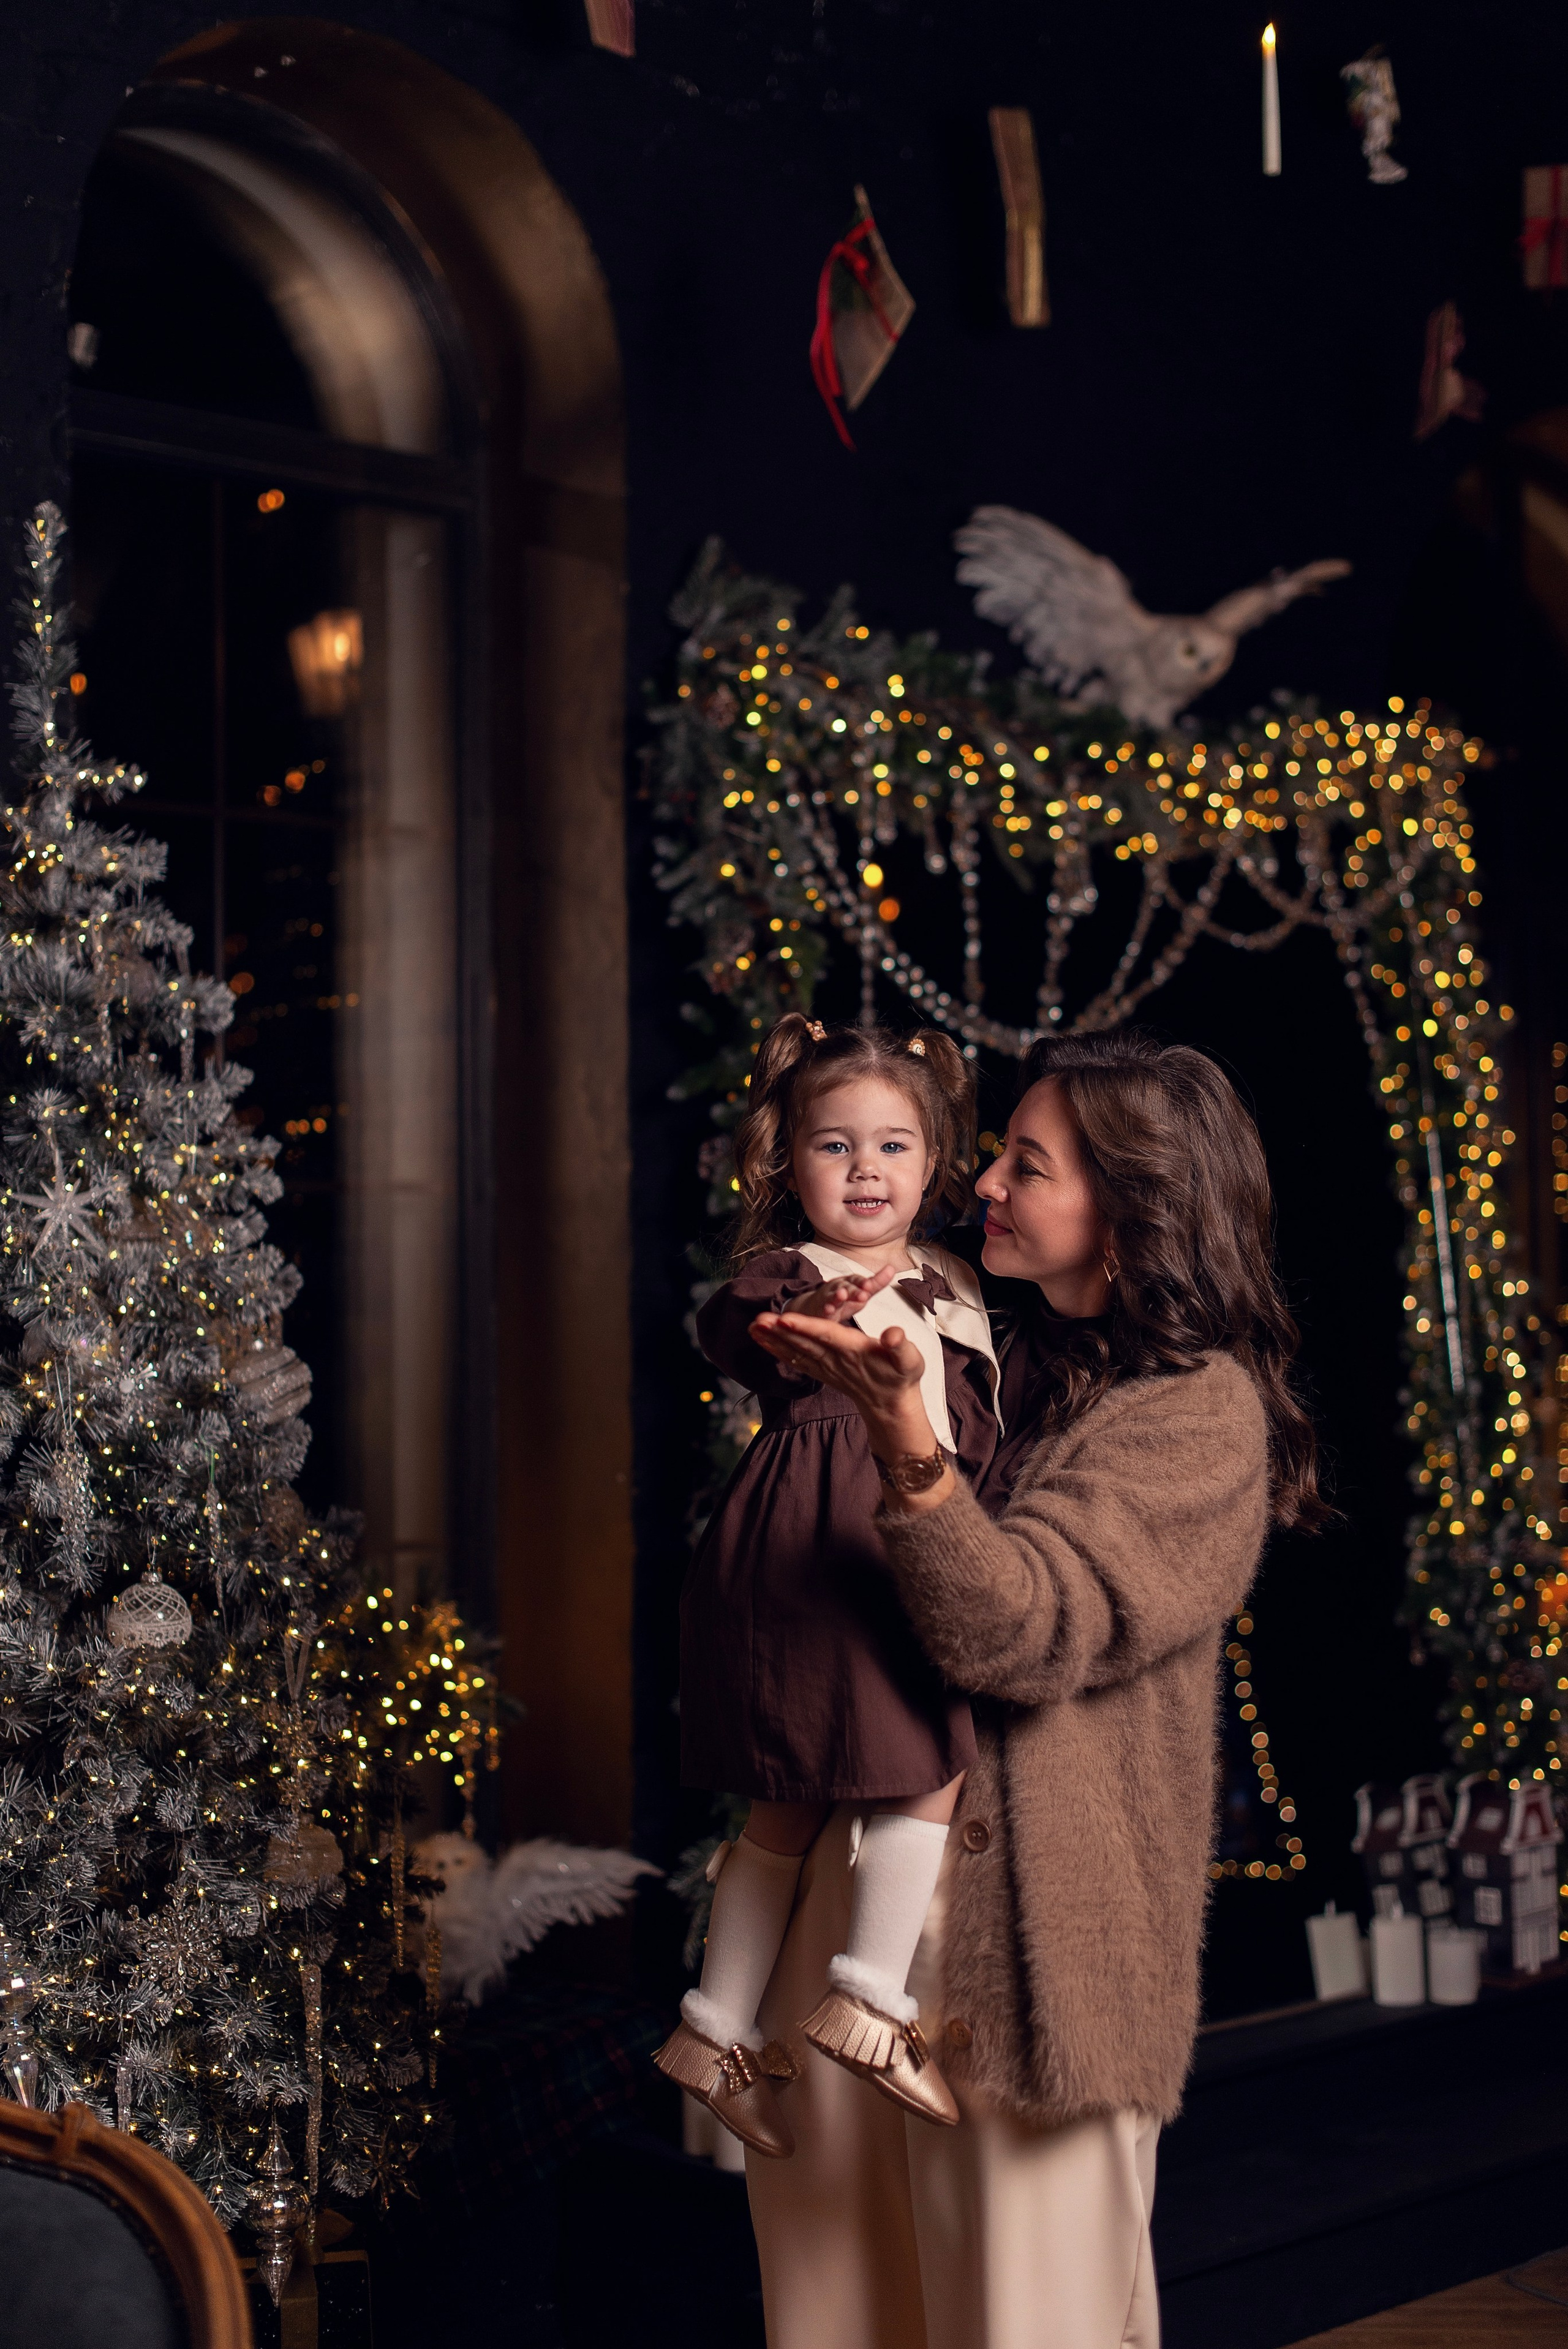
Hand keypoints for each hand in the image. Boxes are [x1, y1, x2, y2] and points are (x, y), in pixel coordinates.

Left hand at [749, 1305, 935, 1461]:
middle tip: (757, 1319)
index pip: (826, 1336)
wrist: (891, 1405)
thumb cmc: (901, 1376)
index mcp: (854, 1350)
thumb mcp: (910, 1359)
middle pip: (804, 1343)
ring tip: (752, 1327)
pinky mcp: (821, 1372)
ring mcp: (826, 1367)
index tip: (785, 1318)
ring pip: (796, 1350)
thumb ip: (901, 1346)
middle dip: (780, 1331)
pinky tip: (763, 1342)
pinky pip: (796, 1360)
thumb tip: (893, 1335)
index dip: (806, 1327)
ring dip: (773, 1340)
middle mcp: (836, 1360)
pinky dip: (778, 1351)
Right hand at [788, 1264, 895, 1322]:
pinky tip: (829, 1310)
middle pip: (847, 1288)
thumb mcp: (861, 1291)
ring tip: (842, 1295)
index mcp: (850, 1283)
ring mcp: (828, 1298)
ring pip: (833, 1297)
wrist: (815, 1308)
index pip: (858, 1280)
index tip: (870, 1285)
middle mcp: (838, 1287)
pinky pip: (823, 1309)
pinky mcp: (820, 1310)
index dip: (864, 1283)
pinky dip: (825, 1309)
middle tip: (864, 1294)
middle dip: (854, 1290)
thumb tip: (892, 1268)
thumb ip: (876, 1283)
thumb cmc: (842, 1300)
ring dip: (837, 1296)